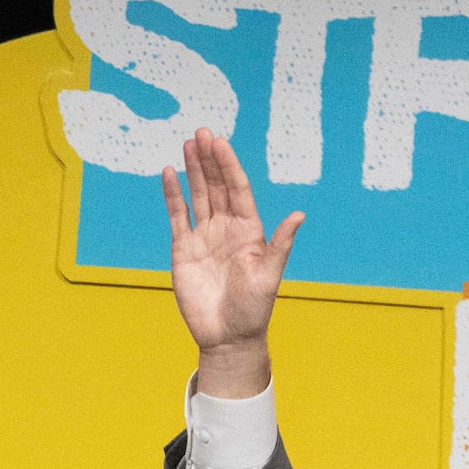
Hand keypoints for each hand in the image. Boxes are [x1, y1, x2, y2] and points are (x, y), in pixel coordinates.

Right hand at [162, 127, 298, 395]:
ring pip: (198, 195)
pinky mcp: (183, 248)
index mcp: (250, 231)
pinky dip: (173, 194)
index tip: (220, 142)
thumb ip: (281, 243)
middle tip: (201, 132)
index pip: (238, 189)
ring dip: (193, 170)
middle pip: (218, 186)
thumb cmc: (253, 309)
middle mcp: (227, 228)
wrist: (227, 337)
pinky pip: (177, 215)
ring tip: (187, 143)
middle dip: (209, 159)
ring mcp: (204, 236)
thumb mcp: (270, 275)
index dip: (229, 165)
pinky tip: (169, 173)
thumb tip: (299, 214)